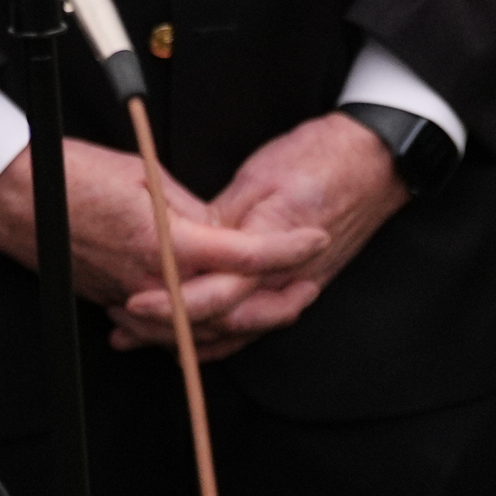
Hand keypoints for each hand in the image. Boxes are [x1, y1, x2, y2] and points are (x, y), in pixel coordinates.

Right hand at [0, 138, 326, 359]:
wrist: (17, 196)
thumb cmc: (75, 175)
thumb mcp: (145, 174)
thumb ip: (190, 208)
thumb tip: (220, 225)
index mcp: (165, 243)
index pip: (244, 255)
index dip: (286, 249)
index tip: (313, 238)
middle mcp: (152, 282)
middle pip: (232, 309)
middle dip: (278, 301)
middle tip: (308, 283)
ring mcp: (132, 301)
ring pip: (202, 329)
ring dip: (245, 320)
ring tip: (277, 301)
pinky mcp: (116, 306)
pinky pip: (166, 330)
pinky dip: (197, 329)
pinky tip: (216, 321)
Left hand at [120, 112, 407, 355]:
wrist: (375, 161)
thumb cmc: (320, 158)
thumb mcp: (260, 177)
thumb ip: (221, 217)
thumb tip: (182, 241)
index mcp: (272, 247)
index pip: (216, 292)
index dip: (172, 302)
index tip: (134, 301)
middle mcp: (285, 279)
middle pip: (220, 323)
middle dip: (168, 329)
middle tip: (120, 323)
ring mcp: (295, 288)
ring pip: (235, 332)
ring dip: (186, 337)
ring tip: (137, 335)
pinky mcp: (297, 287)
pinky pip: (253, 324)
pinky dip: (218, 336)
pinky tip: (189, 337)